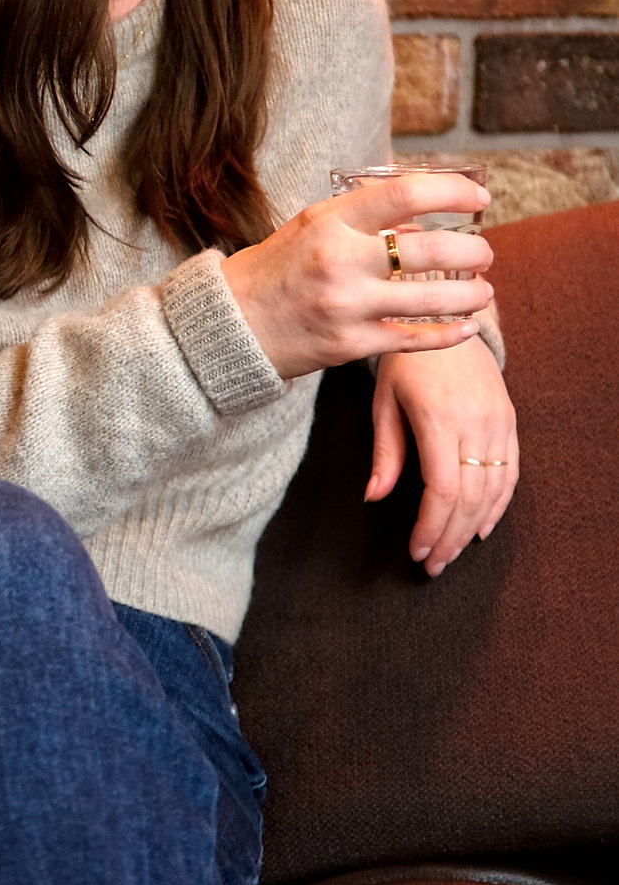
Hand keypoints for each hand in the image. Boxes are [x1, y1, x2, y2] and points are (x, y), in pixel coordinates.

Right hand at [218, 174, 492, 379]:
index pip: (406, 195)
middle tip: (485, 252)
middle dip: (472, 251)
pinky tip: (466, 327)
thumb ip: (361, 220)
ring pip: (430, 300)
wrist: (228, 325)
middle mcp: (340, 261)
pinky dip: (448, 334)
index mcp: (330, 221)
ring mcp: (347, 306)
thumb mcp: (309, 227)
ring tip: (483, 290)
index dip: (453, 192)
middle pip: (430, 251)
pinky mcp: (349, 345)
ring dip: (470, 294)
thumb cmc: (273, 270)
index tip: (479, 196)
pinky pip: (414, 339)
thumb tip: (420, 221)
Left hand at [369, 341, 518, 576]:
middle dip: (450, 538)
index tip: (417, 552)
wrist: (445, 318)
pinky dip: (498, 505)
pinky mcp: (510, 420)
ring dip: (472, 528)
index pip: (443, 489)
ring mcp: (498, 422)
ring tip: (451, 553)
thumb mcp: (384, 401)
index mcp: (439, 418)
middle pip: (470, 498)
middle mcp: (475, 422)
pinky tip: (480, 528)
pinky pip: (511, 472)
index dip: (431, 527)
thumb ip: (385, 452)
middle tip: (433, 566)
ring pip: (494, 490)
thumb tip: (374, 498)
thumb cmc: (405, 361)